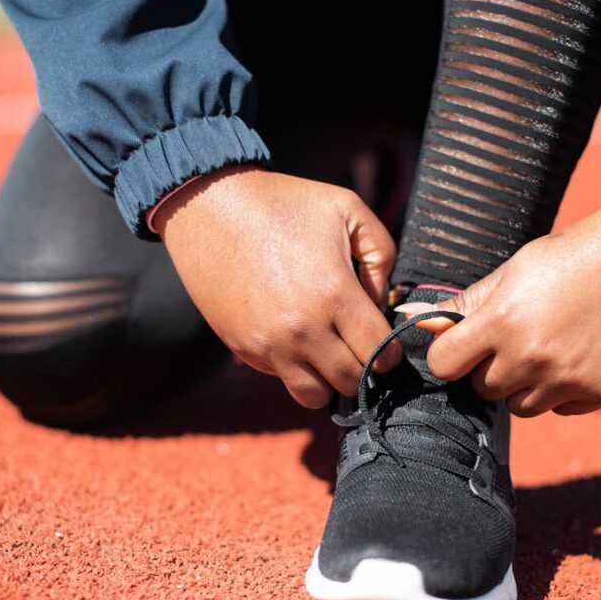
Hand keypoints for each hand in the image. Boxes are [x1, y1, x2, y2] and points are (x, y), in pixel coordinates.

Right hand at [154, 166, 400, 407]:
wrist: (209, 206)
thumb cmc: (283, 203)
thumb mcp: (348, 209)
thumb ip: (381, 255)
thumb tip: (380, 301)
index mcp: (334, 293)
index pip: (380, 353)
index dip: (390, 352)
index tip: (384, 339)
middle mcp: (302, 329)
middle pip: (351, 382)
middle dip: (363, 367)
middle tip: (357, 343)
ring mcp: (269, 344)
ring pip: (315, 396)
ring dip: (328, 379)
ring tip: (328, 350)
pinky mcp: (243, 348)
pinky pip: (281, 378)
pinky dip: (294, 367)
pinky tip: (294, 335)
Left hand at [395, 185, 600, 416]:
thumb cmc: (572, 255)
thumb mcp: (513, 270)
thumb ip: (466, 304)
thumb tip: (414, 315)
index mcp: (502, 320)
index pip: (444, 365)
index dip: (450, 355)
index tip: (464, 344)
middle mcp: (531, 356)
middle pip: (481, 389)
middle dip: (490, 368)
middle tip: (517, 336)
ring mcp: (567, 379)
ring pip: (519, 406)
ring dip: (524, 384)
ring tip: (548, 344)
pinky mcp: (599, 393)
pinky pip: (559, 409)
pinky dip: (562, 390)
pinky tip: (578, 353)